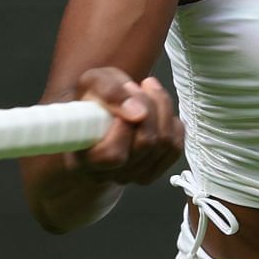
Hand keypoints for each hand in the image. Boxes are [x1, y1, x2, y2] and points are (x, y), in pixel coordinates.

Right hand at [66, 67, 181, 184]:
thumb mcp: (91, 82)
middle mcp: (106, 174)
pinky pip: (175, 149)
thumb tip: (139, 113)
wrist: (98, 110)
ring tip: (147, 90)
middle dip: (148, 106)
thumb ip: (110, 92)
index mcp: (83, 157)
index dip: (124, 126)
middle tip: (135, 86)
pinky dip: (173, 125)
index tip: (122, 97)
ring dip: (162, 109)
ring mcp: (130, 176)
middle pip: (145, 144)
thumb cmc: (92, 97)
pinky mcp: (151, 170)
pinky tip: (160, 111)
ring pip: (164, 144)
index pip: (112, 155)